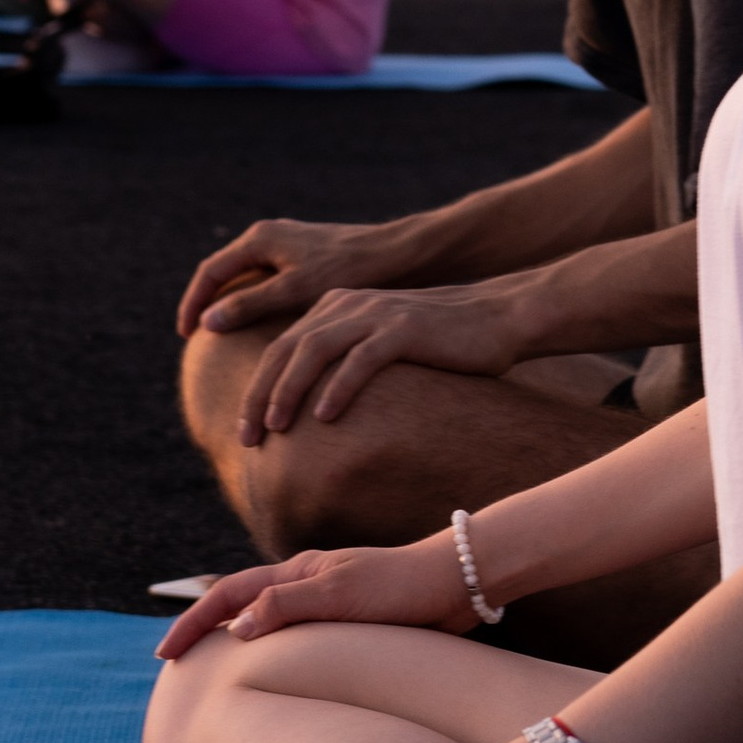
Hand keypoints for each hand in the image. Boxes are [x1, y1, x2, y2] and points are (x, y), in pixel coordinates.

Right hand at [155, 533, 471, 659]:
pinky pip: (294, 641)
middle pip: (238, 605)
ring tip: (212, 676)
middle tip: (174, 666)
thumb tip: (236, 628)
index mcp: (296, 573)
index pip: (227, 595)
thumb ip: (287, 606)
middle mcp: (304, 586)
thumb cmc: (399, 586)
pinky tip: (273, 681)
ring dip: (233, 643)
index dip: (193, 623)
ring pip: (264, 624)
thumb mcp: (339, 593)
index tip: (165, 655)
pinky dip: (269, 656)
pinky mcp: (346, 625)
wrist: (454, 585)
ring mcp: (324, 605)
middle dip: (203, 631)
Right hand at [176, 215, 408, 339]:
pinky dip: (255, 301)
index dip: (193, 304)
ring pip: (247, 276)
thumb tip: (208, 322)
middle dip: (208, 303)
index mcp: (260, 238)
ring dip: (231, 302)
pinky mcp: (306, 257)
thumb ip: (251, 304)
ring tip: (223, 336)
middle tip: (196, 338)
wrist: (397, 254)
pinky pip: (268, 280)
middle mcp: (270, 236)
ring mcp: (288, 245)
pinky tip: (262, 326)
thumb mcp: (295, 291)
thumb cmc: (348, 269)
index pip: (211, 272)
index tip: (186, 336)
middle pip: (225, 272)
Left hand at [238, 280, 526, 441]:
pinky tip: (326, 417)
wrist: (498, 316)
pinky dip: (339, 387)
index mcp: (337, 306)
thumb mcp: (381, 342)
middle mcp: (349, 305)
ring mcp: (377, 314)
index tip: (245, 430)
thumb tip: (314, 407)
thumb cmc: (441, 341)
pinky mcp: (405, 328)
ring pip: (315, 350)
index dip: (257, 388)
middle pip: (287, 348)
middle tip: (247, 438)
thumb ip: (346, 359)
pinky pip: (361, 359)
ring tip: (276, 427)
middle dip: (260, 394)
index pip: (281, 346)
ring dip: (289, 390)